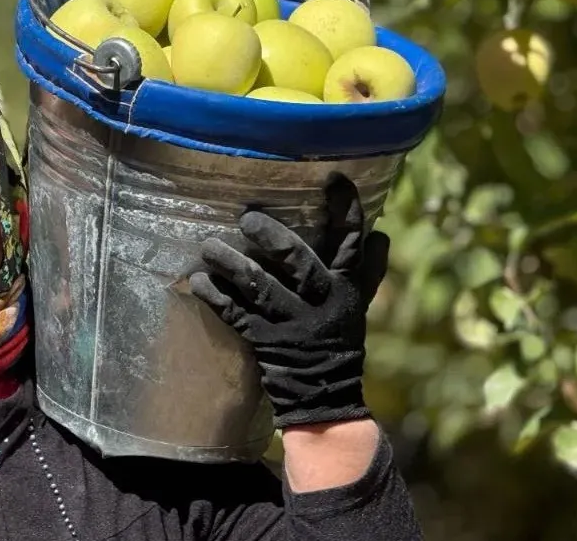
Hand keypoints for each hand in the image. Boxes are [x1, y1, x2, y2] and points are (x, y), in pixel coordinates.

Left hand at [189, 173, 389, 428]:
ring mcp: (291, 323)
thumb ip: (366, 270)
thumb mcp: (357, 305)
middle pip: (300, 262)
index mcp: (346, 289)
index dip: (346, 210)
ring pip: (259, 286)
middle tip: (248, 217)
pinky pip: (235, 315)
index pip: (351, 243)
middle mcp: (321, 302)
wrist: (326, 398)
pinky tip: (196, 281)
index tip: (334, 179)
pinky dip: (214, 296)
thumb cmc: (338, 341)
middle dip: (273, 239)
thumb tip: (380, 231)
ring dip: (231, 264)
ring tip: (208, 246)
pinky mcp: (265, 342)